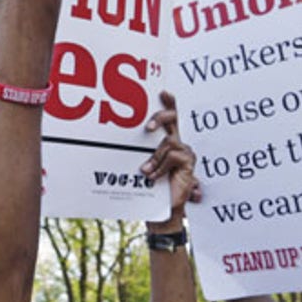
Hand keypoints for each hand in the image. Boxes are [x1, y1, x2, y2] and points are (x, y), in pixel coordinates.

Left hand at [142, 91, 199, 231]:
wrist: (162, 209)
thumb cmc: (150, 186)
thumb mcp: (142, 165)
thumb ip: (139, 152)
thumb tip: (113, 139)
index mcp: (169, 140)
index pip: (172, 116)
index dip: (170, 103)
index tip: (163, 92)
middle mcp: (179, 142)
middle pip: (174, 119)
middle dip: (160, 117)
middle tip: (147, 127)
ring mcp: (185, 152)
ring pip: (168, 142)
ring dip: (154, 158)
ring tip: (145, 171)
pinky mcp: (189, 162)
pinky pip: (172, 157)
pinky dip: (160, 167)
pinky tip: (153, 177)